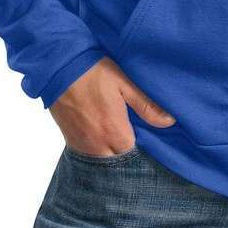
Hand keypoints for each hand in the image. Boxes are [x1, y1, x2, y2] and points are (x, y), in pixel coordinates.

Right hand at [50, 57, 174, 155]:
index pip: (136, 155)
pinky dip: (98, 152)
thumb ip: (146, 105)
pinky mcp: (70, 140)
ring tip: (120, 138)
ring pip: (103, 161)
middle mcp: (98, 145)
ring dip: (112, 154)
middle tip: (136, 138)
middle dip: (128, 154)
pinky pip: (88, 155)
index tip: (150, 139)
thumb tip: (169, 122)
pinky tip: (104, 138)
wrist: (57, 67)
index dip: (145, 149)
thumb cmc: (93, 71)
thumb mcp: (124, 83)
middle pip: (119, 161)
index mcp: (115, 132)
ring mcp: (82, 145)